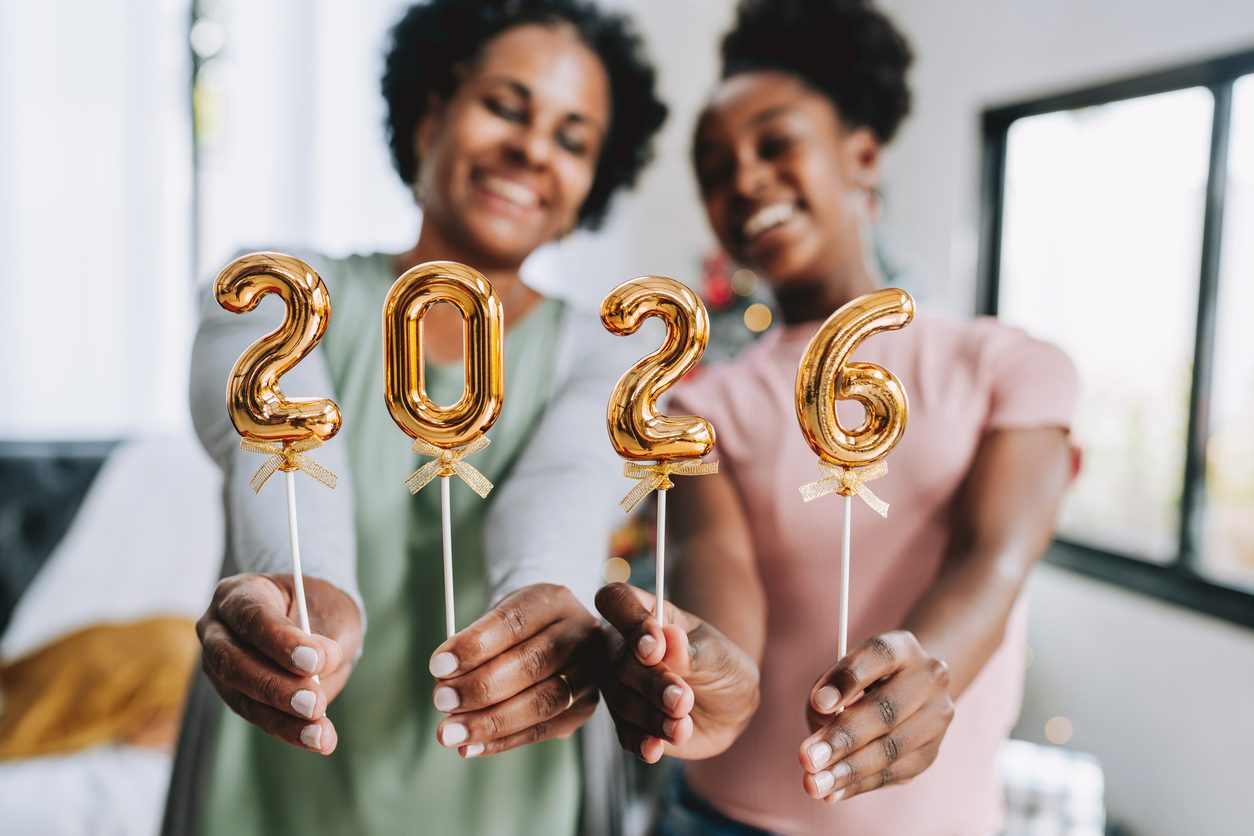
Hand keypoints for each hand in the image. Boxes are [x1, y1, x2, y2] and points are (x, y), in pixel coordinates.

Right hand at [197, 573, 362, 754]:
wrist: (316, 619)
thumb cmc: (320, 607)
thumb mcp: (330, 609)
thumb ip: (323, 635)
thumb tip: (318, 669)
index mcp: (239, 594)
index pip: (251, 617)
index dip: (280, 640)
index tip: (315, 661)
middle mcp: (218, 629)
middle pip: (234, 661)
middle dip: (277, 687)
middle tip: (316, 703)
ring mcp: (219, 666)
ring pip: (242, 697)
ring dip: (284, 718)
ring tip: (321, 733)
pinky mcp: (234, 695)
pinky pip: (257, 716)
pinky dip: (289, 730)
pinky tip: (318, 739)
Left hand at [427, 583, 601, 757]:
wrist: (555, 638)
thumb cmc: (517, 629)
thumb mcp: (498, 618)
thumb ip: (474, 645)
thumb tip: (445, 680)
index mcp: (554, 601)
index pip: (515, 621)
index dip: (475, 645)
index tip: (438, 666)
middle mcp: (581, 634)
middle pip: (533, 663)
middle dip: (481, 687)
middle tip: (441, 700)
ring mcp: (590, 672)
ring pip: (542, 702)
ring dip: (491, 721)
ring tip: (450, 732)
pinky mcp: (585, 706)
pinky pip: (543, 729)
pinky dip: (502, 741)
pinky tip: (471, 746)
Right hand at [595, 582, 758, 763]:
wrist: (730, 707)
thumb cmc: (724, 667)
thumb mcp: (719, 656)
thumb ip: (691, 652)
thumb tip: (668, 639)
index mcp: (645, 613)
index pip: (616, 600)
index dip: (628, 621)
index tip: (655, 649)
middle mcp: (624, 646)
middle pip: (617, 658)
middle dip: (650, 683)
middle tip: (683, 700)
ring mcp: (621, 684)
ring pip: (619, 698)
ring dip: (651, 715)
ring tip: (683, 727)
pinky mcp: (626, 720)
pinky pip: (623, 732)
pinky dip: (640, 741)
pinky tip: (655, 748)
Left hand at [799, 631, 953, 802]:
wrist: (912, 689)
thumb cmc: (862, 680)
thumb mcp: (842, 671)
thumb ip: (827, 689)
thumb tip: (822, 721)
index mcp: (902, 647)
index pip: (878, 656)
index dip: (847, 680)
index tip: (817, 703)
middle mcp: (929, 678)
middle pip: (885, 711)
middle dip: (842, 738)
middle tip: (806, 758)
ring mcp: (937, 717)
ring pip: (891, 748)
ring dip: (849, 770)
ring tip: (815, 783)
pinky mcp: (932, 752)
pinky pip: (894, 773)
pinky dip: (860, 784)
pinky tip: (834, 792)